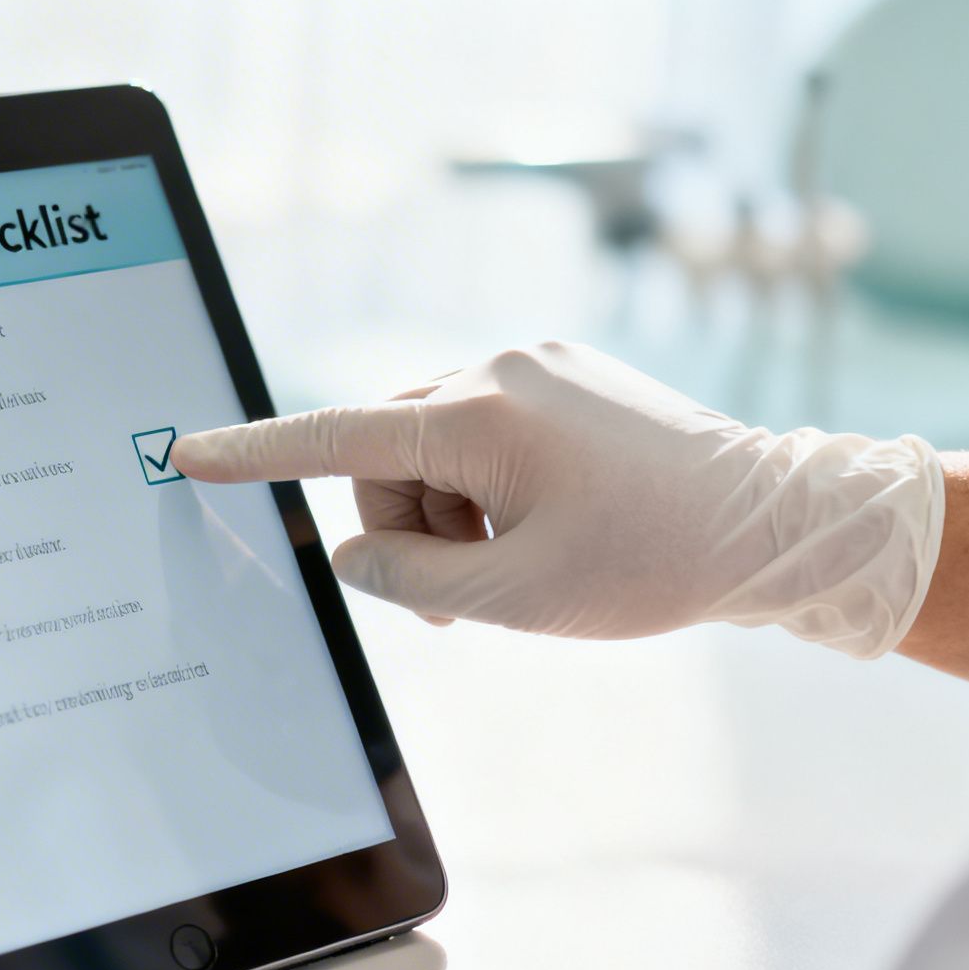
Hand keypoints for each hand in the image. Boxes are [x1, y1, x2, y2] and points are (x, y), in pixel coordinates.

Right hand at [172, 342, 942, 656]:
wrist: (780, 523)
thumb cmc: (653, 562)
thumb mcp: (513, 596)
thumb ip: (406, 576)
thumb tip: (355, 554)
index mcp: (478, 415)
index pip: (333, 436)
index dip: (253, 454)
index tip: (187, 452)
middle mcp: (497, 368)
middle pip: (387, 454)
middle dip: (405, 529)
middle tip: (459, 605)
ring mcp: (535, 364)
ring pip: (434, 448)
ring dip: (452, 515)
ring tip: (516, 570)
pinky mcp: (564, 375)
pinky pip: (484, 430)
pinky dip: (487, 486)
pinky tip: (543, 526)